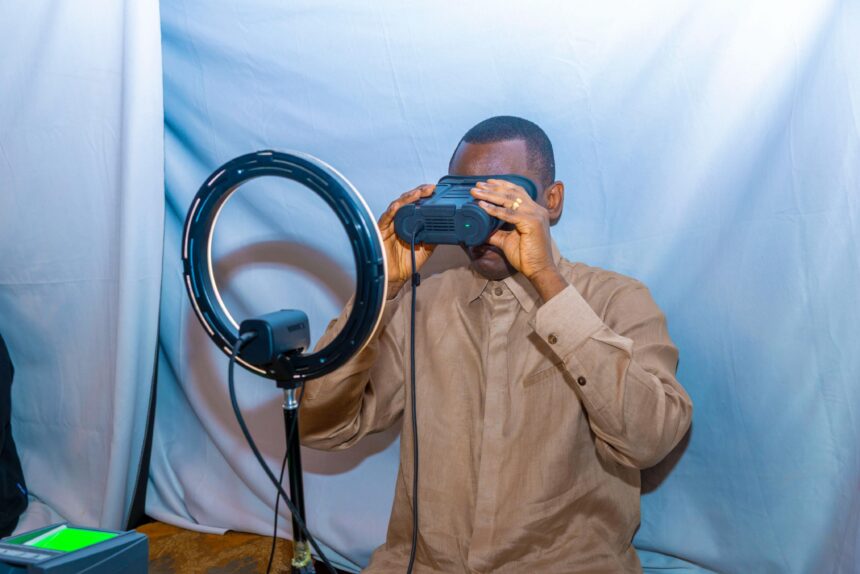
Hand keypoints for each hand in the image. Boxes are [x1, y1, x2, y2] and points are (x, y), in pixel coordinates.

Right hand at [377, 184, 436, 298]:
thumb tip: (449, 228)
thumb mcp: (426, 248)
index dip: (425, 197)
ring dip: (408, 198)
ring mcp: (390, 224)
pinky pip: (385, 218)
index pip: (417, 205)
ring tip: (419, 193)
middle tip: (431, 188)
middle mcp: (399, 220)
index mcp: (410, 223)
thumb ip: (434, 236)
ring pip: (397, 206)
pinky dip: (392, 211)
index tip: (437, 190)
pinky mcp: (381, 231)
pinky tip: (398, 205)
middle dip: (419, 193)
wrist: (396, 277)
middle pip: (408, 201)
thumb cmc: (407, 261)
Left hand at [471, 179, 566, 300]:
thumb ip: (495, 232)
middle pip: (512, 193)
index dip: (501, 185)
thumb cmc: (526, 256)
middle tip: (477, 185)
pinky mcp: (533, 223)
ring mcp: (536, 215)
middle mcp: (536, 210)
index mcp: (534, 211)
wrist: (539, 270)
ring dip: (490, 195)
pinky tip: (482, 206)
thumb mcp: (507, 240)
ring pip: (509, 200)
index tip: (486, 183)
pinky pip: (509, 214)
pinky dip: (494, 210)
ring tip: (476, 192)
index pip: (517, 192)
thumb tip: (480, 229)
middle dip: (493, 187)